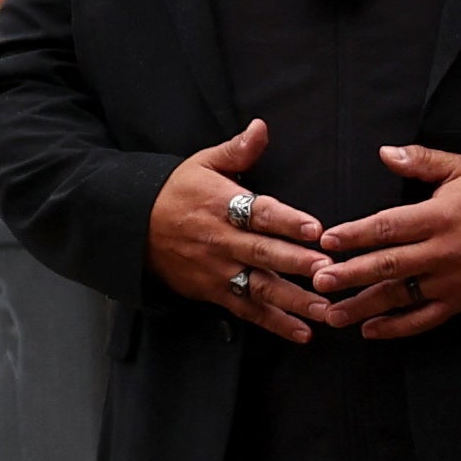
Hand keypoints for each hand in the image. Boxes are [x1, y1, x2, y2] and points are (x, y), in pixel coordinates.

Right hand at [147, 121, 342, 344]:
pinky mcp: (212, 292)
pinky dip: (274, 324)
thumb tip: (261, 127)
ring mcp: (217, 269)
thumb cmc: (176, 191)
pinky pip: (247, 310)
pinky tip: (303, 333)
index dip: (288, 220)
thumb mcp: (201, 163)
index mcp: (222, 205)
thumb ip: (237, 151)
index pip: (259, 213)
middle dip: (297, 264)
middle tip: (330, 272)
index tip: (317, 229)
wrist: (130, 225)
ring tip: (325, 310)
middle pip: (263, 253)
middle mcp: (221, 240)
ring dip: (293, 301)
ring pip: (259, 288)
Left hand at [312, 145, 460, 340]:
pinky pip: (425, 319)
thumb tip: (384, 152)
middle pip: (389, 265)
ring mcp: (451, 281)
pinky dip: (397, 328)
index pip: (388, 228)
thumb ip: (421, 161)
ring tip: (332, 314)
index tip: (327, 242)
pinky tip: (370, 331)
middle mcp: (442, 252)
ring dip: (364, 306)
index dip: (355, 235)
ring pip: (401, 296)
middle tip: (319, 282)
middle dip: (350, 275)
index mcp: (439, 217)